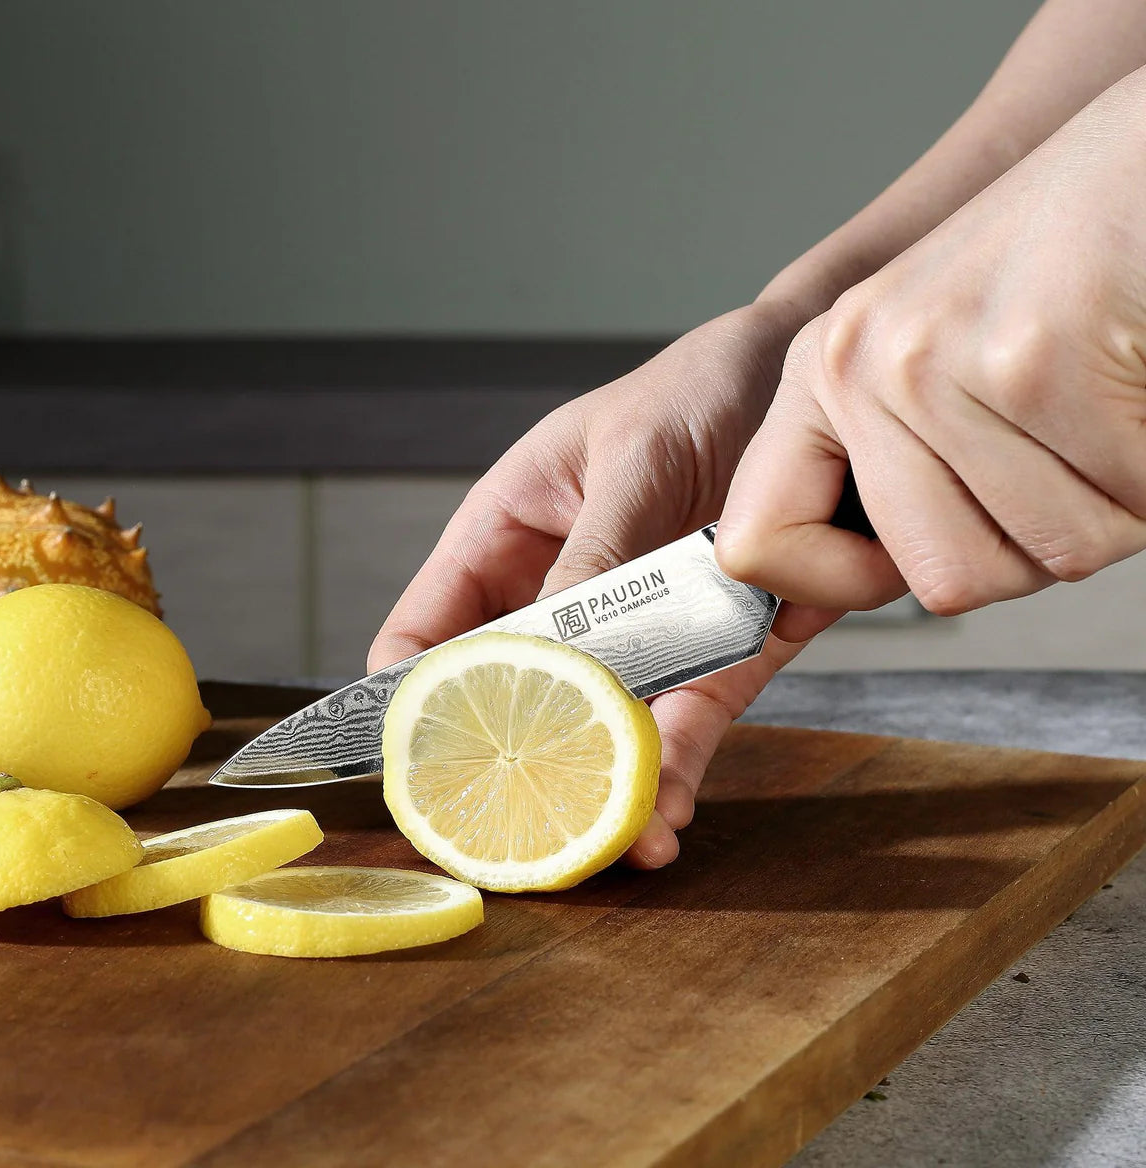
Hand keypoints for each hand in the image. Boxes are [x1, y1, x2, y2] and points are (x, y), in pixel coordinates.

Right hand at [369, 302, 827, 866]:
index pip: (428, 626)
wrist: (821, 395)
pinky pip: (682, 723)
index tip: (414, 757)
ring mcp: (634, 633)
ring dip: (601, 788)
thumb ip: (590, 557)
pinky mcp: (710, 654)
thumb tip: (546, 652)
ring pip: (597, 728)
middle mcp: (561, 595)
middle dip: (510, 763)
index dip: (409, 694)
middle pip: (510, 697)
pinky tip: (665, 816)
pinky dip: (674, 769)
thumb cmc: (704, 390)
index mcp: (508, 532)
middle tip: (513, 831)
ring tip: (611, 842)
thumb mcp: (634, 462)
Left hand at [717, 69, 1145, 623]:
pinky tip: (1140, 387)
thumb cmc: (1070, 266)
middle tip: (1068, 458)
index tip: (891, 570)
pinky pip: (1127, 503)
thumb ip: (902, 471)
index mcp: (825, 372)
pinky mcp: (1032, 358)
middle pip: (941, 580)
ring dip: (1113, 505)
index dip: (835, 584)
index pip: (754, 544)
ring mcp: (936, 360)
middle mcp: (861, 363)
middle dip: (1034, 546)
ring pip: (1048, 552)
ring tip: (1108, 405)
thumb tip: (845, 597)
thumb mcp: (944, 363)